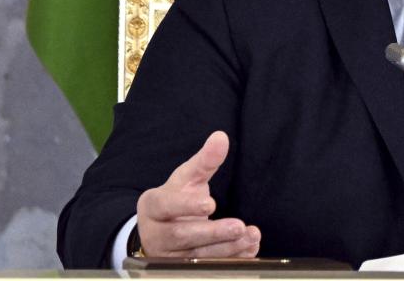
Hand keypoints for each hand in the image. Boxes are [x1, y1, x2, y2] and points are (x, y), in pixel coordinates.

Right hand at [136, 131, 260, 257]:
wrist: (161, 229)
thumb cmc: (177, 199)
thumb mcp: (187, 178)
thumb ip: (204, 161)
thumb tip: (221, 137)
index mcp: (153, 206)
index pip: (166, 206)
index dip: (187, 206)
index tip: (211, 203)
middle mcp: (156, 234)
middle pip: (182, 236)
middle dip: (213, 233)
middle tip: (239, 226)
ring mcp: (167, 256)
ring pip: (196, 256)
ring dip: (227, 249)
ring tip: (250, 236)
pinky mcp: (181, 270)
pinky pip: (206, 268)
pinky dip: (230, 260)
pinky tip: (250, 250)